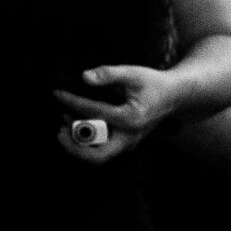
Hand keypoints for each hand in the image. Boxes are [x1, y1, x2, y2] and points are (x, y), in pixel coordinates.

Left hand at [53, 65, 180, 163]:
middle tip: (59, 132)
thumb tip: (84, 77)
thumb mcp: (132, 73)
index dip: (72, 102)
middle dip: (75, 147)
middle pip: (98, 155)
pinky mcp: (125, 143)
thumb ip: (108, 74)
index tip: (58, 93)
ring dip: (79, 146)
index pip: (94, 112)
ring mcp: (129, 142)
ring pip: (99, 156)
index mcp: (131, 118)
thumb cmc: (152, 84)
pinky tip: (76, 126)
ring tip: (64, 126)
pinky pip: (103, 150)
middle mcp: (130, 135)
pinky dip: (86, 143)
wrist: (173, 97)